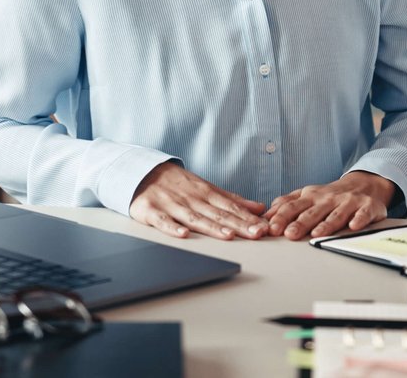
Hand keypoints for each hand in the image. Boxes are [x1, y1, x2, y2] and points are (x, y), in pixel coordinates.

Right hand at [129, 163, 268, 240]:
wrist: (142, 171)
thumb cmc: (178, 184)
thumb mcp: (206, 187)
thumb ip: (232, 199)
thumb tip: (259, 207)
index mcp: (205, 193)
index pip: (230, 207)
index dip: (248, 218)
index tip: (264, 227)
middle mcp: (191, 199)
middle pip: (217, 214)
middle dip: (238, 224)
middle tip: (257, 234)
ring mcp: (172, 204)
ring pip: (194, 218)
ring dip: (212, 227)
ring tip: (229, 235)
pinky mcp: (152, 211)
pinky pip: (163, 221)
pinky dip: (172, 228)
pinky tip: (184, 235)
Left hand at [266, 171, 395, 238]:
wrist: (364, 184)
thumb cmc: (331, 195)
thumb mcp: (308, 195)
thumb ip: (287, 203)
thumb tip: (265, 215)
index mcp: (311, 196)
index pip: (293, 206)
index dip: (282, 217)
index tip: (271, 229)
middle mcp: (328, 199)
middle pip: (312, 212)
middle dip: (300, 223)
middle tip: (289, 234)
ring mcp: (347, 202)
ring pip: (336, 215)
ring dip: (326, 225)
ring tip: (316, 234)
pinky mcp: (366, 207)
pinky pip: (362, 214)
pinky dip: (358, 220)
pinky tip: (353, 226)